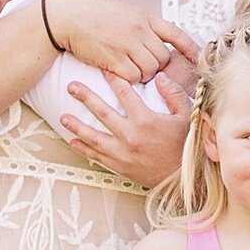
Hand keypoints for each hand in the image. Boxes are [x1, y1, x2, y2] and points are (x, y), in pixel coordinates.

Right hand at [45, 0, 198, 86]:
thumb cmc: (94, 15)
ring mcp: (128, 44)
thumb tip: (158, 43)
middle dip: (156, 66)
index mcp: (145, 17)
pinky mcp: (114, 58)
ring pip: (150, 70)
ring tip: (128, 68)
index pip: (175, 33)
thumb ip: (142, 26)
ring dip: (142, 74)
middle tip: (141, 66)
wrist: (68, 17)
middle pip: (162, 58)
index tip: (198, 58)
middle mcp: (140, 30)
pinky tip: (118, 72)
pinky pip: (132, 77)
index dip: (189, 48)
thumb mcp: (124, 13)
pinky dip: (129, 79)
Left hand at [59, 69, 190, 184]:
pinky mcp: (120, 166)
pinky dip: (84, 149)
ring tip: (63, 117)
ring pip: (93, 137)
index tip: (103, 70)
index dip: (113, 79)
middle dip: (85, 97)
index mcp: (145, 120)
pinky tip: (73, 142)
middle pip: (102, 112)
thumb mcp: (187, 116)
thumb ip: (173, 94)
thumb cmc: (185, 146)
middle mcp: (130, 136)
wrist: (183, 179)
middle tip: (71, 87)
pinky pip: (97, 157)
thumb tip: (160, 77)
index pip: (125, 94)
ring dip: (76, 126)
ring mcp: (123, 153)